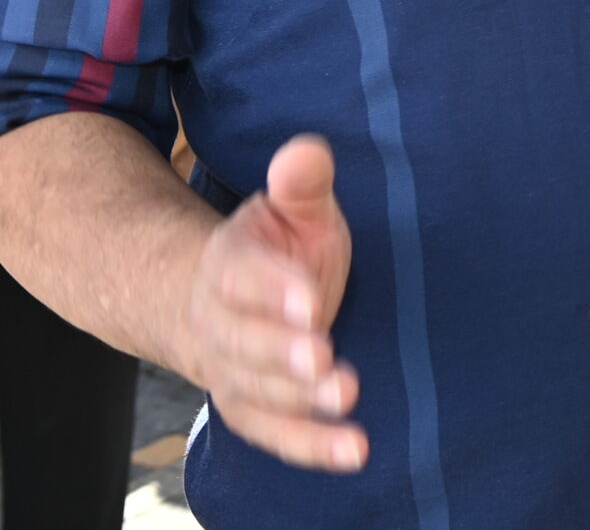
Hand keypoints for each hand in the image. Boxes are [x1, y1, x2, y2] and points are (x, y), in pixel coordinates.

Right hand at [175, 135, 364, 471]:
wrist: (222, 303)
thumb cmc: (278, 250)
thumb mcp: (291, 208)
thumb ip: (302, 183)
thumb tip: (306, 150)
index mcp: (228, 266)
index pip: (243, 276)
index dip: (274, 288)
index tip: (311, 297)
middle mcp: (222, 325)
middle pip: (244, 343)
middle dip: (283, 352)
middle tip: (323, 357)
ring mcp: (232, 372)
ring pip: (256, 392)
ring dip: (299, 402)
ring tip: (345, 396)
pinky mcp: (253, 409)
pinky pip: (275, 433)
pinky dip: (311, 445)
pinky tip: (355, 450)